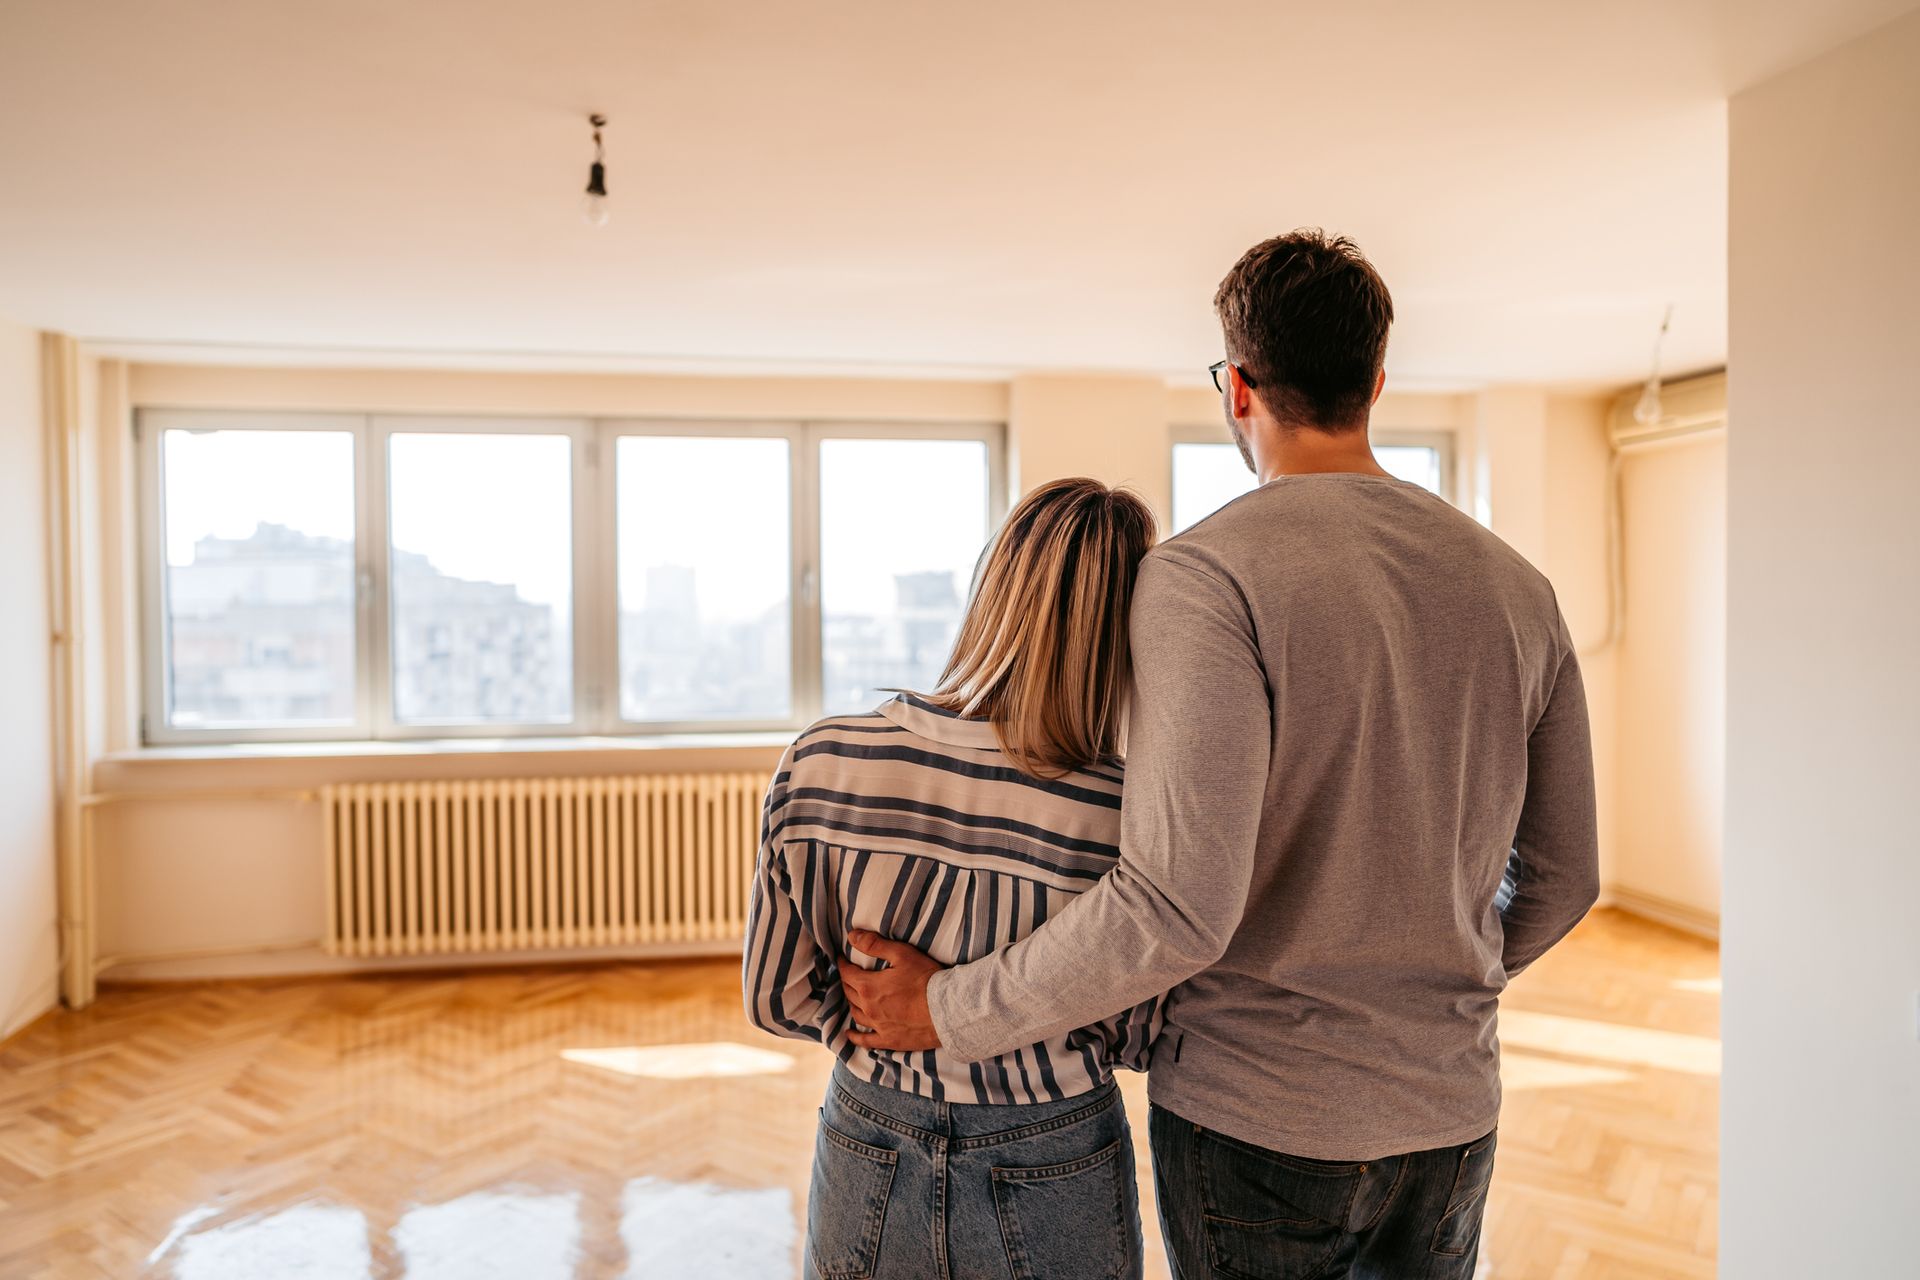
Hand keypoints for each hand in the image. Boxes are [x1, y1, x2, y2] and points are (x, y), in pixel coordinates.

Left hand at [841, 930, 944, 1051]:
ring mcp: (878, 1026)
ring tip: (852, 997)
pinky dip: (855, 1037)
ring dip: (851, 1003)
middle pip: (849, 993)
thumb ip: (875, 945)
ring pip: (856, 1014)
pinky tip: (850, 1034)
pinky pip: (866, 1041)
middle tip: (849, 974)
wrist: (946, 1010)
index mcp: (868, 986)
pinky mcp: (889, 1040)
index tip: (842, 959)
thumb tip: (852, 935)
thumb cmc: (926, 979)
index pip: (847, 973)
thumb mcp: (902, 954)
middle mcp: (868, 1008)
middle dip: (847, 981)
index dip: (843, 964)